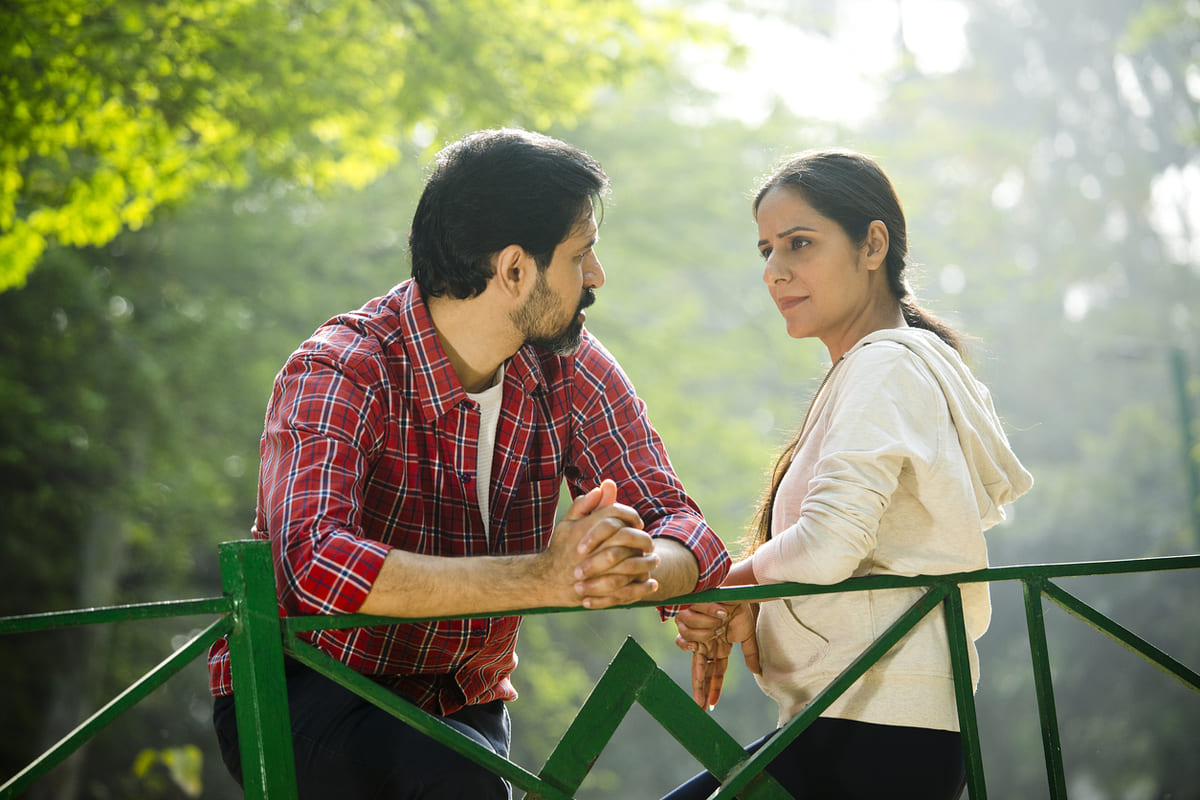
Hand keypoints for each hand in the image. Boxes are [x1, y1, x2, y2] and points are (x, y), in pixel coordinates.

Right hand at [540, 480, 652, 607]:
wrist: (548, 580)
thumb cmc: (561, 548)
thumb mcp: (568, 522)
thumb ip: (586, 503)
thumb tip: (605, 486)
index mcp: (585, 528)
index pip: (616, 513)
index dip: (631, 515)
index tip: (637, 523)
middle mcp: (592, 547)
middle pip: (628, 537)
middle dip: (643, 538)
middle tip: (649, 543)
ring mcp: (596, 570)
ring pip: (631, 563)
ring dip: (647, 562)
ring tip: (654, 560)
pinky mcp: (599, 590)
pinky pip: (627, 588)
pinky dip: (642, 586)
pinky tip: (651, 583)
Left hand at [675, 601, 759, 707]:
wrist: (734, 590)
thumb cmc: (740, 609)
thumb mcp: (748, 635)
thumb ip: (750, 654)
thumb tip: (757, 672)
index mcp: (719, 648)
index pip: (713, 672)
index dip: (712, 688)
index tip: (710, 705)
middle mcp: (706, 643)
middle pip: (700, 670)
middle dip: (700, 688)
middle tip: (700, 705)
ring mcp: (697, 633)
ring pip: (692, 646)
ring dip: (705, 632)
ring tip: (718, 620)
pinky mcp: (688, 620)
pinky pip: (685, 634)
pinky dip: (692, 632)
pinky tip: (703, 629)